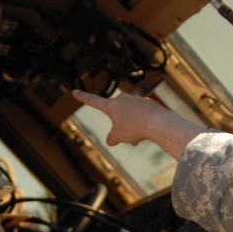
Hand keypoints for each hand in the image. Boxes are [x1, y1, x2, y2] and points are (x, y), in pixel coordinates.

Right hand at [71, 90, 203, 158]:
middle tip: (130, 139)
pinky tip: (149, 131)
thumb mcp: (118, 136)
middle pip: (117, 116)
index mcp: (111, 105)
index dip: (83, 97)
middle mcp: (122, 99)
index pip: (93, 101)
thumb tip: (111, 140)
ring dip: (133, 128)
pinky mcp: (147, 103)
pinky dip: (142, 124)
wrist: (158, 122)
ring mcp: (136, 100)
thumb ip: (112, 138)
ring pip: (130, 118)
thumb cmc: (135, 128)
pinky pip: (141, 116)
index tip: (74, 91)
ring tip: (140, 138)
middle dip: (122, 128)